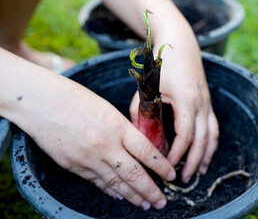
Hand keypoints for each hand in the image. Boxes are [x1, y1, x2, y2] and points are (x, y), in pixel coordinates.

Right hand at [0, 60, 174, 209]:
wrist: (40, 102)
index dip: (161, 166)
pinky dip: (110, 190)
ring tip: (145, 204)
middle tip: (162, 201)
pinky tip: (119, 196)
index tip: (171, 176)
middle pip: (134, 174)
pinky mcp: (73, 166)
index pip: (146, 152)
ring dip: (132, 196)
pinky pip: (96, 182)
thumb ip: (121, 130)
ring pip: (116, 183)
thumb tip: (134, 149)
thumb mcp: (106, 110)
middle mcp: (105, 146)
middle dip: (151, 190)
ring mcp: (88, 159)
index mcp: (117, 127)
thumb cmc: (75, 98)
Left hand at [130, 20, 218, 182]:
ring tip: (198, 173)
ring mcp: (207, 103)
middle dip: (193, 162)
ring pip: (212, 136)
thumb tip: (138, 136)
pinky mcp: (208, 103)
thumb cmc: (161, 64)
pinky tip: (206, 154)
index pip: (185, 134)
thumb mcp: (147, 87)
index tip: (166, 167)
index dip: (177, 153)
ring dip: (206, 156)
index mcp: (185, 99)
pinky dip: (211, 144)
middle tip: (182, 179)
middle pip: (202, 140)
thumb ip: (142, 111)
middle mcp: (201, 103)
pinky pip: (214, 128)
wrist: (180, 44)